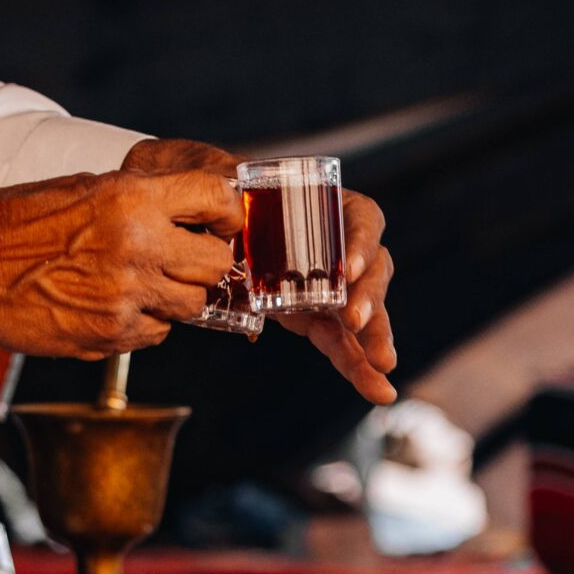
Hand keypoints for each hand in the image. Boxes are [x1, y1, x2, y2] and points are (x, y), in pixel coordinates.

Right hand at [0, 165, 240, 359]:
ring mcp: (126, 297)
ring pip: (193, 305)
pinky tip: (115, 304)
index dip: (227, 212)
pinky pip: (157, 333)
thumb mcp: (80, 188)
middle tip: (185, 257)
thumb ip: (136, 200)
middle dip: (206, 261)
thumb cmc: (11, 224)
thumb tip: (182, 212)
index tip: (224, 221)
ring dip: (177, 295)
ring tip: (143, 282)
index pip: (216, 199)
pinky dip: (146, 322)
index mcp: (130, 199)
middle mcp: (137, 247)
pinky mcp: (110, 335)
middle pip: (216, 264)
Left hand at [122, 137, 397, 406]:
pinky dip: (355, 364)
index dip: (360, 242)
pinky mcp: (313, 314)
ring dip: (374, 337)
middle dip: (370, 296)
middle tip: (356, 322)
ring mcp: (326, 282)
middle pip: (371, 267)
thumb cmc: (211, 191)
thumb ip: (220, 191)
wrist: (192, 212)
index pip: (361, 218)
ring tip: (382, 367)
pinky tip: (376, 389)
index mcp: (321, 206)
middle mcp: (333, 244)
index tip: (344, 270)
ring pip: (362, 309)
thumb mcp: (215, 184)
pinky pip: (339, 339)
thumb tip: (220, 199)